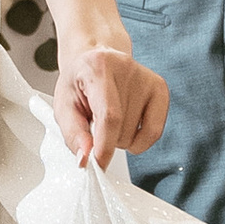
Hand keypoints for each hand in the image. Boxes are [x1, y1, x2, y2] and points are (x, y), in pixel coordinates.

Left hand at [52, 35, 167, 169]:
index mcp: (99, 67)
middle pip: (122, 130)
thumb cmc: (78, 82)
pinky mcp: (161, 89)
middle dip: (106, 140)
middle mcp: (128, 68)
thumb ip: (73, 134)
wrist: (94, 58)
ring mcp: (148, 79)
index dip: (104, 146)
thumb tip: (86, 159)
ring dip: (120, 138)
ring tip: (110, 118)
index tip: (97, 165)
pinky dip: (139, 140)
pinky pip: (154, 132)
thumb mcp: (63, 106)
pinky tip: (126, 125)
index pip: (109, 116)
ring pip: (136, 136)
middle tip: (95, 122)